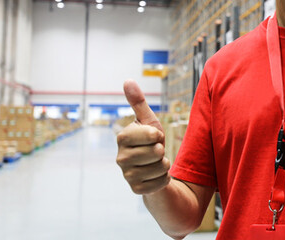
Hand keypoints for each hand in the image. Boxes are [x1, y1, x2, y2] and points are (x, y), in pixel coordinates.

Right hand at [116, 80, 170, 194]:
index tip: (153, 137)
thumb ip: (138, 102)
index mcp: (122, 138)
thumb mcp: (148, 121)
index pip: (152, 135)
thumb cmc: (150, 141)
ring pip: (160, 167)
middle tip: (154, 152)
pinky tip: (156, 176)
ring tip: (156, 163)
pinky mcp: (135, 189)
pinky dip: (164, 178)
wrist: (152, 168)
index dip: (158, 135)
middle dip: (162, 151)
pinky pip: (161, 182)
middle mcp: (120, 157)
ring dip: (164, 165)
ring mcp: (126, 175)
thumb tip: (127, 80)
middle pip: (157, 152)